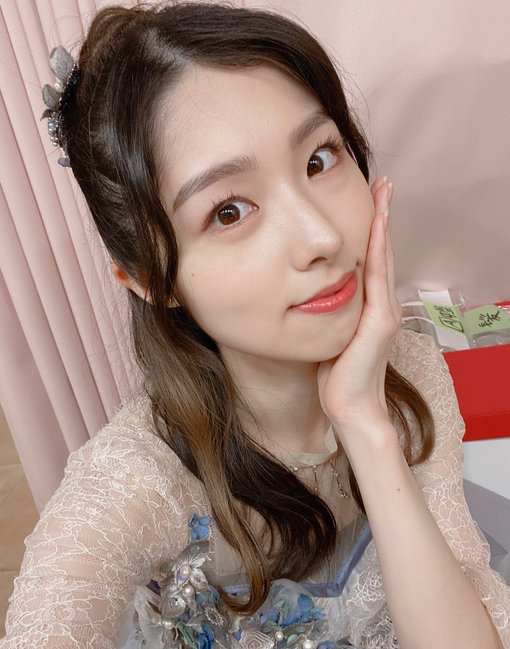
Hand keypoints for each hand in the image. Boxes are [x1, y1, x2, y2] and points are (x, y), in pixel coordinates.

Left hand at [317, 176, 401, 433]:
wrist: (349, 408)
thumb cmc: (336, 376)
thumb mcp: (329, 336)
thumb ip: (326, 314)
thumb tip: (306, 296)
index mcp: (369, 308)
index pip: (371, 260)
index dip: (371, 230)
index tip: (369, 201)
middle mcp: (381, 305)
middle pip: (382, 251)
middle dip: (381, 216)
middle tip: (382, 183)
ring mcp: (383, 313)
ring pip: (383, 258)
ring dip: (383, 224)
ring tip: (384, 193)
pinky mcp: (379, 323)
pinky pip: (378, 278)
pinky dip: (378, 250)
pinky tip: (376, 227)